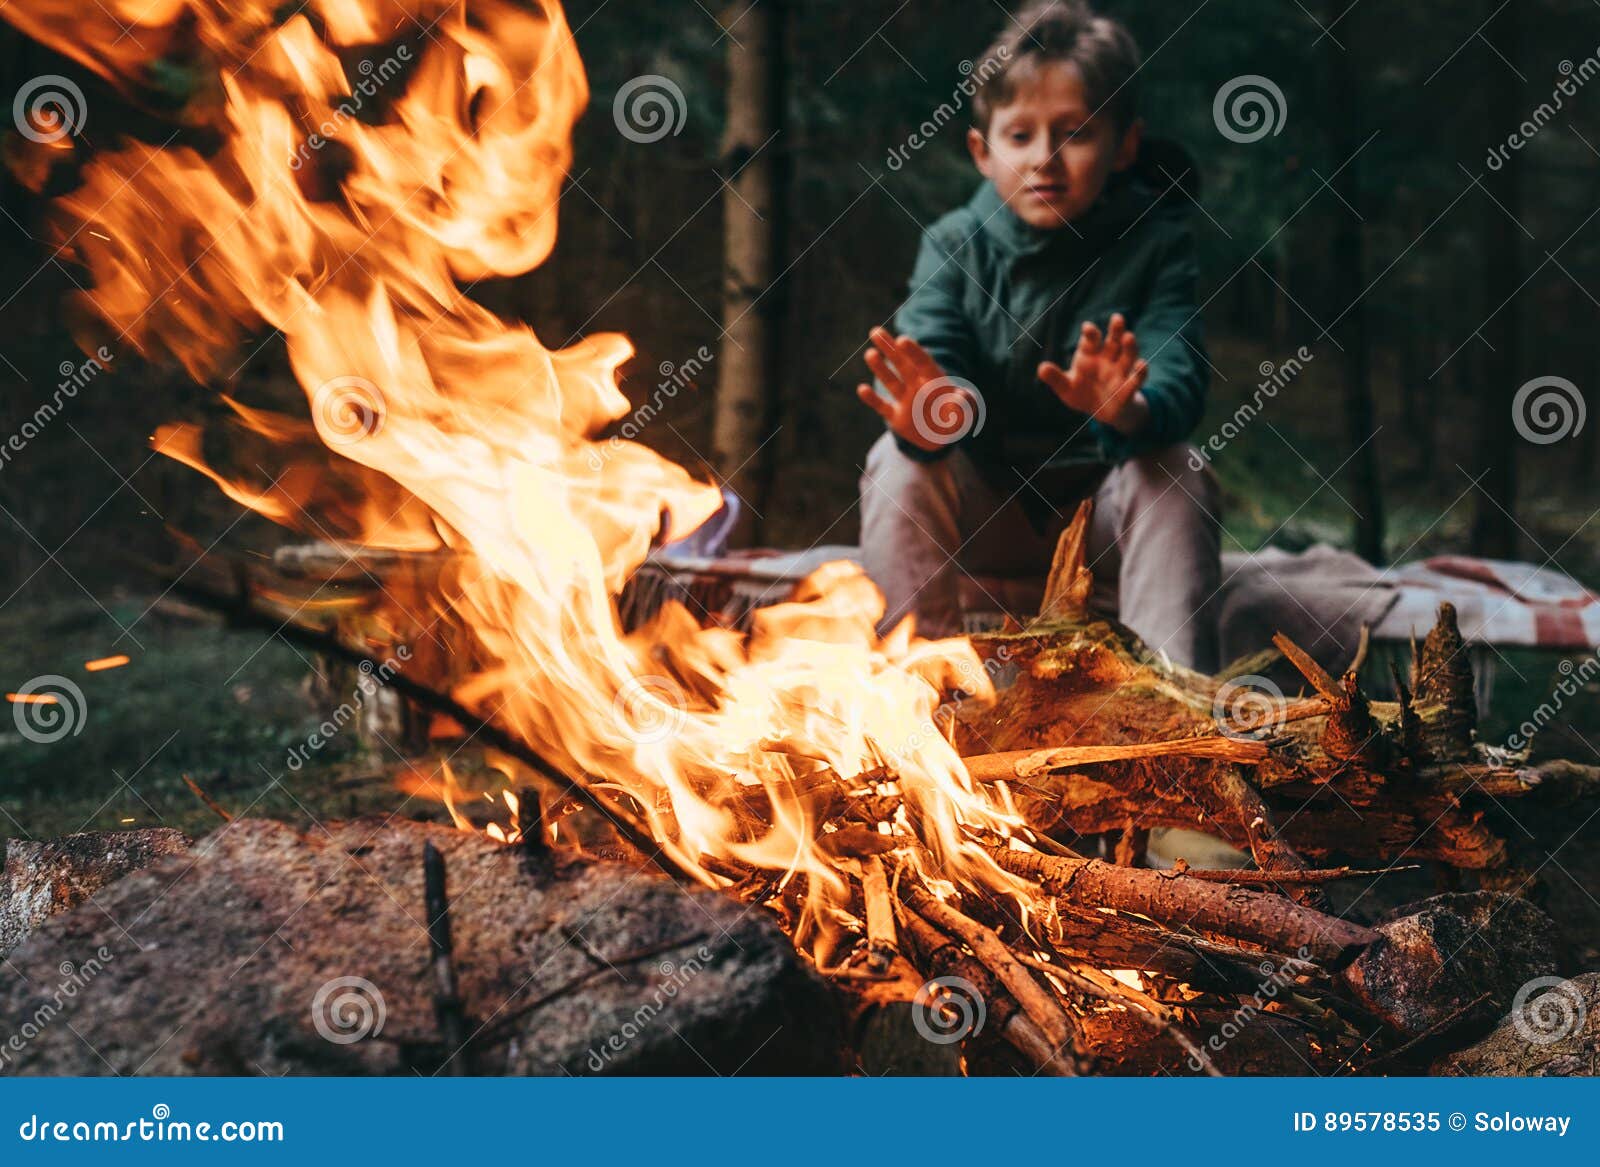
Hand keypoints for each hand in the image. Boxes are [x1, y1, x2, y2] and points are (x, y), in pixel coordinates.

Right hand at [856, 327, 981, 451]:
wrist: (941, 437)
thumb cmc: (955, 420)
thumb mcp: (964, 413)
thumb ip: (964, 404)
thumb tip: (962, 396)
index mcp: (934, 380)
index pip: (922, 362)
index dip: (913, 351)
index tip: (902, 340)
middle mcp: (917, 386)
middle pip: (902, 364)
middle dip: (889, 348)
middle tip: (875, 331)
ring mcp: (905, 400)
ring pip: (891, 381)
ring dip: (880, 368)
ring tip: (870, 354)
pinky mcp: (896, 416)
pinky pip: (882, 406)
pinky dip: (872, 399)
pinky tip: (862, 389)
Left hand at [1038, 313, 1149, 436]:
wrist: (1100, 412)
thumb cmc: (1081, 393)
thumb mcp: (1066, 387)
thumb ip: (1055, 378)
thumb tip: (1041, 368)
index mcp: (1089, 355)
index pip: (1090, 341)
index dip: (1090, 333)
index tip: (1087, 328)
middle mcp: (1107, 358)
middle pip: (1113, 341)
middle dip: (1115, 330)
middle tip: (1117, 318)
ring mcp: (1120, 371)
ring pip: (1127, 355)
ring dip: (1129, 346)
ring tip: (1129, 337)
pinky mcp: (1129, 387)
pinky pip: (1137, 377)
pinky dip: (1140, 371)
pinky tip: (1141, 364)